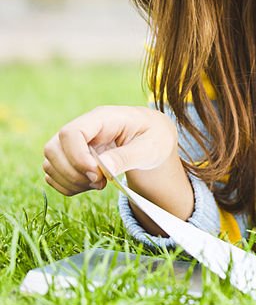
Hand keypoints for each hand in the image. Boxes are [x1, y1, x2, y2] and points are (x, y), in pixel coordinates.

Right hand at [42, 105, 177, 195]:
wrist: (155, 140)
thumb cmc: (155, 138)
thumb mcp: (152, 146)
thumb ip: (128, 156)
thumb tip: (103, 169)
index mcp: (103, 118)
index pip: (71, 132)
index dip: (77, 157)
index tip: (97, 174)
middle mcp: (84, 128)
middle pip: (54, 149)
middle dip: (74, 173)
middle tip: (101, 182)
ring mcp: (74, 142)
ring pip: (50, 163)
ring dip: (70, 181)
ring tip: (99, 183)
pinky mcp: (71, 157)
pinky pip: (53, 174)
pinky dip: (68, 186)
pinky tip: (90, 185)